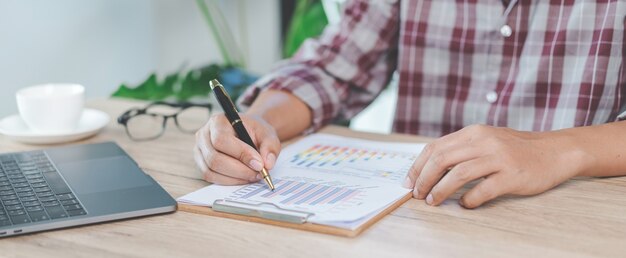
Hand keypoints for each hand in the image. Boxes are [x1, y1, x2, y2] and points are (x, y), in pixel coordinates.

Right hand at [194, 113, 280, 184]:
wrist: (247, 134)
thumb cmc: (254, 132)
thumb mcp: (267, 134)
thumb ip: (270, 147)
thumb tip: (266, 164)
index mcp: (218, 121)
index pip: (222, 140)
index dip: (241, 154)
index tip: (259, 164)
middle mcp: (204, 135)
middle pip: (214, 158)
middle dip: (239, 170)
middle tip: (258, 174)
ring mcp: (199, 150)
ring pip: (211, 171)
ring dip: (235, 178)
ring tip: (252, 176)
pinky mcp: (200, 163)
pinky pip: (210, 177)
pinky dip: (228, 181)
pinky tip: (242, 178)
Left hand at [403, 125, 585, 207]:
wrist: (556, 151)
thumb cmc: (517, 149)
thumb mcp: (486, 140)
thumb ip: (462, 149)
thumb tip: (429, 168)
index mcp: (473, 133)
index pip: (435, 148)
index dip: (418, 166)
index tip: (409, 182)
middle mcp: (484, 142)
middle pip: (442, 159)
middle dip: (424, 179)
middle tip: (417, 195)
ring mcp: (499, 158)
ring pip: (458, 173)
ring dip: (440, 190)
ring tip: (432, 201)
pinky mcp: (512, 175)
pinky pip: (483, 189)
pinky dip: (469, 199)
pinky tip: (465, 204)